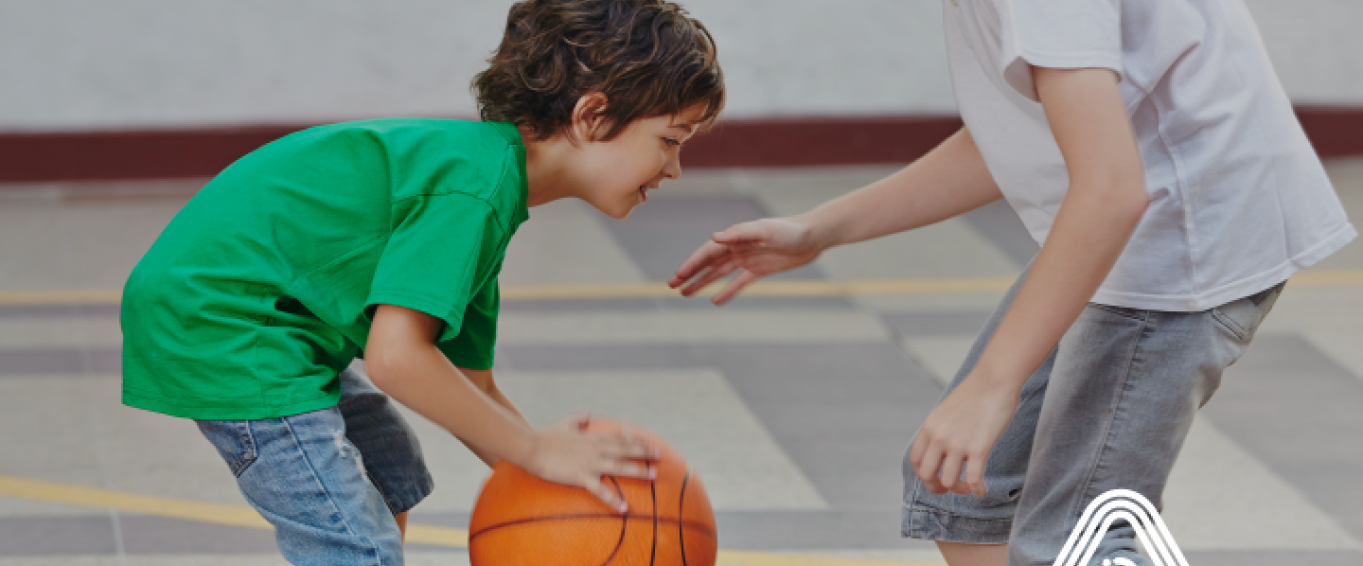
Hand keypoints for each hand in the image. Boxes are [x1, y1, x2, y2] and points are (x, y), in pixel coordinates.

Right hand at [524, 415, 658, 512]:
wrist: (531, 446)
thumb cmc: (545, 436)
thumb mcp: (565, 423)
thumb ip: (579, 419)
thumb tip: (588, 414)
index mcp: (592, 437)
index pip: (619, 438)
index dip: (635, 440)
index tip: (649, 442)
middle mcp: (595, 449)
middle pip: (625, 450)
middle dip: (644, 452)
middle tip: (660, 455)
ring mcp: (589, 463)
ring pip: (619, 467)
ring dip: (637, 471)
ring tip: (653, 475)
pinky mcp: (580, 476)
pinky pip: (600, 490)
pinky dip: (613, 500)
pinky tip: (625, 508)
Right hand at [668, 217, 822, 304]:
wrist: (813, 237)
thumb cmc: (790, 231)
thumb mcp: (764, 230)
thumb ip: (739, 234)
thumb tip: (714, 238)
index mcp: (735, 237)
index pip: (707, 252)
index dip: (691, 264)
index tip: (678, 276)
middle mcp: (738, 248)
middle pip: (708, 263)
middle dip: (690, 274)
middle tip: (672, 286)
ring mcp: (748, 259)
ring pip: (719, 274)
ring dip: (703, 283)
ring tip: (685, 294)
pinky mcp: (760, 270)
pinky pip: (739, 283)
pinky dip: (727, 291)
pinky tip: (715, 301)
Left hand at [908, 373, 1018, 495]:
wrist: (995, 379)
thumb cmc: (976, 393)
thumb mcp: (946, 410)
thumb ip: (940, 429)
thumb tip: (941, 448)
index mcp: (929, 427)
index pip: (915, 460)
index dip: (923, 474)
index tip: (934, 478)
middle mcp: (939, 437)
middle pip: (926, 475)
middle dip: (936, 487)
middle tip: (949, 488)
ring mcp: (958, 444)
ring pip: (948, 482)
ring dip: (959, 489)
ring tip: (969, 487)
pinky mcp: (979, 448)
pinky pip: (973, 480)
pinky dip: (977, 490)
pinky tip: (982, 490)